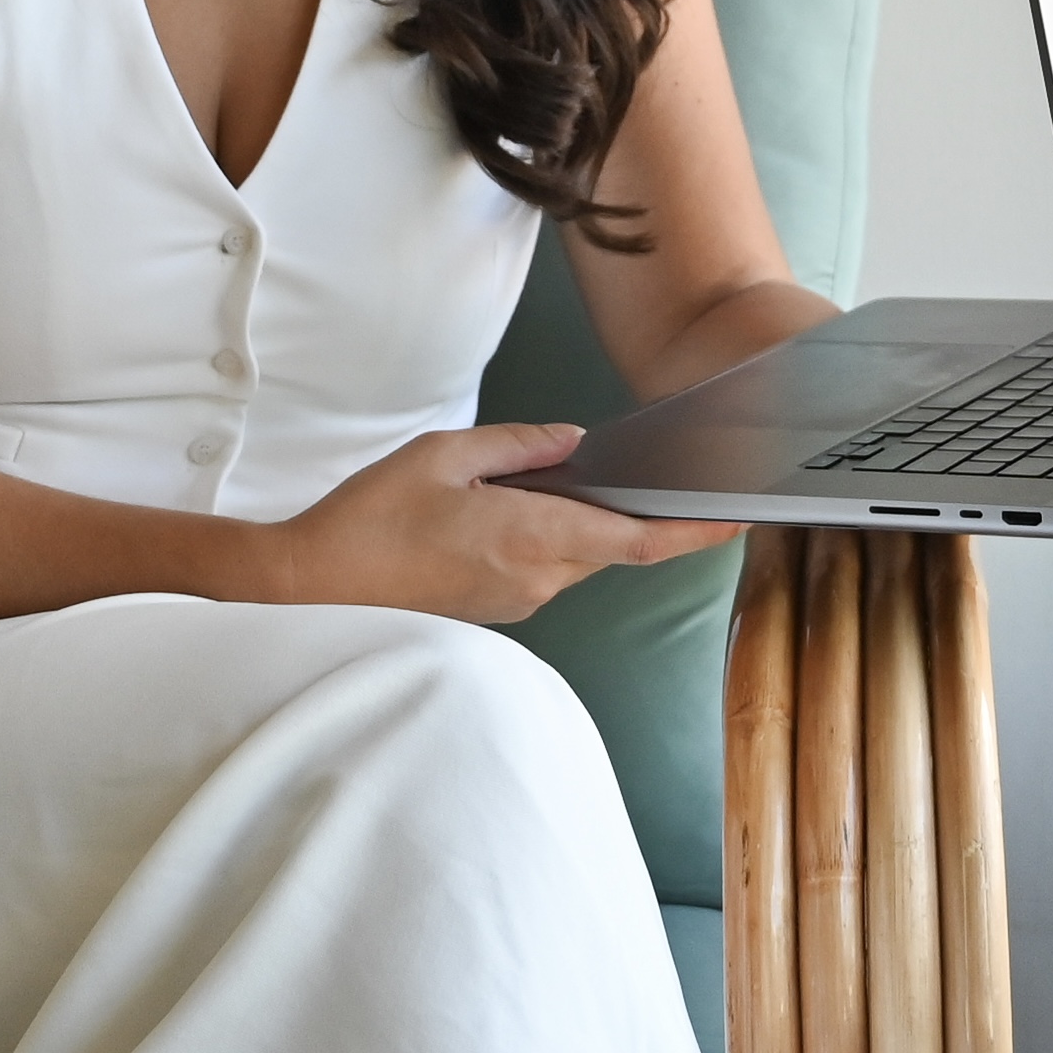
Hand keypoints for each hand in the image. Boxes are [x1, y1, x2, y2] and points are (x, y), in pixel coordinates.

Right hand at [268, 423, 740, 623]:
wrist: (312, 591)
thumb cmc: (369, 522)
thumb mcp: (442, 456)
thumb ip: (518, 445)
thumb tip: (573, 443)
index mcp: (532, 538)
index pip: (638, 540)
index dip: (695, 531)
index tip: (739, 517)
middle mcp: (536, 580)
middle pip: (610, 544)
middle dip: (630, 510)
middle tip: (648, 467)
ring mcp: (516, 601)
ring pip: (575, 555)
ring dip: (580, 521)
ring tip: (553, 477)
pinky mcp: (494, 609)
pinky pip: (542, 567)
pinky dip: (546, 536)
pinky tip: (513, 508)